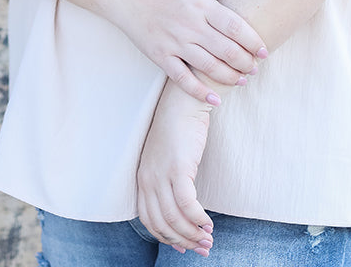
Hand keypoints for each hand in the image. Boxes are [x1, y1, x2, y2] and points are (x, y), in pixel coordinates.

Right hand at [112, 0, 266, 103]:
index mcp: (201, 5)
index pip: (234, 26)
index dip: (253, 41)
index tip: (265, 51)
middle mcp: (190, 25)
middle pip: (225, 50)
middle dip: (245, 62)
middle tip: (256, 68)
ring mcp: (174, 42)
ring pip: (208, 66)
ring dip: (229, 77)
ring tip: (243, 80)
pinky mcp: (161, 56)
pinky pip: (182, 78)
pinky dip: (199, 91)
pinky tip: (215, 99)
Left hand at [137, 81, 213, 255]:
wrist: (183, 102)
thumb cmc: (179, 129)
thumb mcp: (167, 158)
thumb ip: (168, 181)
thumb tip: (182, 208)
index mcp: (142, 178)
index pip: (149, 220)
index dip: (166, 237)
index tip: (183, 247)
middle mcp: (147, 179)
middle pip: (162, 224)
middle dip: (183, 241)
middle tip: (202, 249)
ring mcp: (161, 175)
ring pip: (174, 218)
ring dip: (193, 234)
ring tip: (208, 240)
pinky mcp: (178, 169)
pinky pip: (187, 205)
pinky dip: (198, 219)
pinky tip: (208, 224)